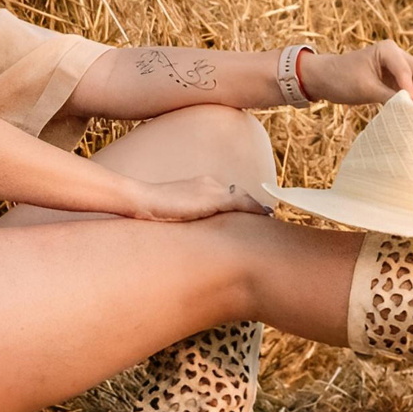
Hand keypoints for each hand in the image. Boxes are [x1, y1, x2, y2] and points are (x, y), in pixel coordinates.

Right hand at [127, 174, 270, 223]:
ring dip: (256, 206)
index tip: (255, 211)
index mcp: (201, 185)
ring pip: (243, 197)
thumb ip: (186, 216)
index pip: (228, 194)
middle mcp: (210, 183)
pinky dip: (255, 207)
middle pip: (239, 194)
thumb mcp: (173, 213)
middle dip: (253, 204)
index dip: (243, 203)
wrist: (142, 200)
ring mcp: (212, 189)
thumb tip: (190, 229)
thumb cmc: (150, 210)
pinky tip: (265, 214)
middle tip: (268, 214)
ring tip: (270, 215)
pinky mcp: (212, 198)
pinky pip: (241, 202)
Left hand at [300, 39, 412, 107]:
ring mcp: (400, 67)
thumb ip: (389, 97)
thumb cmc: (341, 79)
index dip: (410, 89)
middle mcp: (397, 55)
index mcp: (388, 50)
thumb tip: (411, 109)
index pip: (406, 70)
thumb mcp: (364, 89)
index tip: (411, 107)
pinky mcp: (398, 80)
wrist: (325, 78)